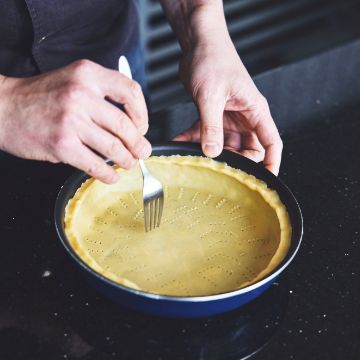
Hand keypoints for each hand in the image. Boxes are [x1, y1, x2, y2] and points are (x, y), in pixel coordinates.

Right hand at [0, 60, 150, 182]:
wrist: (4, 108)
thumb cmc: (41, 96)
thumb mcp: (74, 80)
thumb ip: (102, 93)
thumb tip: (132, 121)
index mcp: (88, 74)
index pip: (130, 92)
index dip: (142, 114)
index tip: (142, 127)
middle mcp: (81, 94)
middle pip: (126, 125)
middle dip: (138, 144)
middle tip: (142, 152)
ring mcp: (71, 121)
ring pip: (114, 147)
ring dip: (127, 160)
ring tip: (128, 163)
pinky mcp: (62, 145)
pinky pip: (95, 165)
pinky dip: (108, 174)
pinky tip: (112, 176)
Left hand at [174, 41, 282, 174]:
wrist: (197, 45)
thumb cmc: (212, 60)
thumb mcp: (211, 96)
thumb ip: (211, 126)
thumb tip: (212, 152)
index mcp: (255, 111)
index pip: (272, 142)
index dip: (272, 163)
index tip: (266, 180)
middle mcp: (245, 117)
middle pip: (248, 150)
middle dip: (234, 162)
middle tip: (218, 168)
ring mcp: (228, 118)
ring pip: (225, 146)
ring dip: (209, 152)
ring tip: (193, 156)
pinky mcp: (213, 115)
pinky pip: (205, 134)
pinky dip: (192, 139)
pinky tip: (178, 142)